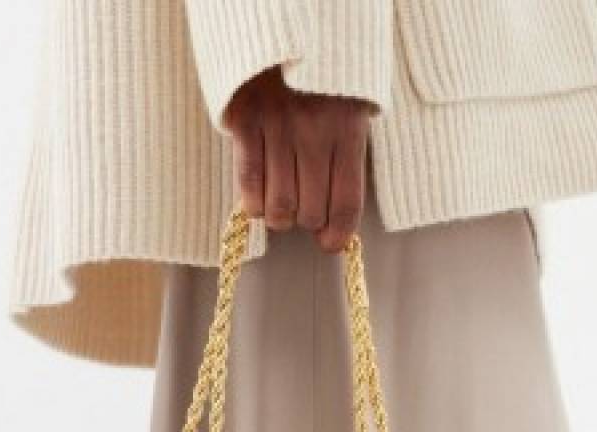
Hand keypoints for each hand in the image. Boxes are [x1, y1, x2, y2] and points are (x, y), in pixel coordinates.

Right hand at [223, 67, 370, 252]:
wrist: (283, 24)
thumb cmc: (322, 80)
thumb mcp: (350, 110)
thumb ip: (346, 160)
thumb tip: (335, 229)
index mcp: (348, 130)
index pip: (346, 204)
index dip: (338, 236)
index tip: (330, 244)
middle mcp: (314, 132)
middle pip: (310, 213)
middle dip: (306, 219)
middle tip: (303, 204)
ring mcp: (278, 128)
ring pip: (278, 208)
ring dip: (279, 216)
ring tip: (280, 200)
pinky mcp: (246, 122)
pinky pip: (249, 186)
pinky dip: (253, 204)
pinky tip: (258, 199)